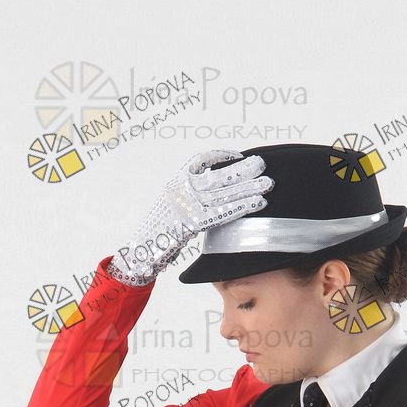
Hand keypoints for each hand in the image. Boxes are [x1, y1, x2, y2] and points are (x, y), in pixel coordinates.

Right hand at [109, 149, 274, 286]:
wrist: (139, 251)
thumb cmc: (155, 234)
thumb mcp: (169, 208)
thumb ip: (188, 199)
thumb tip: (207, 193)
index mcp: (175, 183)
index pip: (199, 160)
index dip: (219, 156)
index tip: (236, 155)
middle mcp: (181, 190)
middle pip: (217, 176)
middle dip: (241, 170)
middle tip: (261, 163)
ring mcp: (187, 206)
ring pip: (224, 193)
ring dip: (248, 188)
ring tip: (268, 183)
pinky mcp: (193, 223)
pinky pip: (223, 213)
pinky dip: (242, 207)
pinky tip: (258, 203)